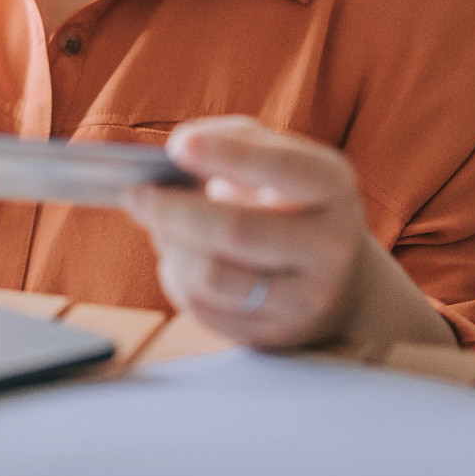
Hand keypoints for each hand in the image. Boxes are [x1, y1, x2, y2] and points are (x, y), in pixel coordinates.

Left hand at [121, 116, 379, 348]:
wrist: (339, 279)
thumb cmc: (291, 200)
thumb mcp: (280, 157)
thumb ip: (233, 139)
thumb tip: (179, 149)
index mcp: (333, 188)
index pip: (282, 168)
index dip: (228, 155)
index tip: (178, 147)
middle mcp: (332, 247)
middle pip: (237, 231)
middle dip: (173, 210)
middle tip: (135, 193)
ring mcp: (307, 300)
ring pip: (214, 277)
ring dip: (170, 246)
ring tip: (157, 224)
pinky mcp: (275, 336)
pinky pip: (205, 309)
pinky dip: (178, 277)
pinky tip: (179, 256)